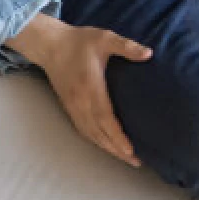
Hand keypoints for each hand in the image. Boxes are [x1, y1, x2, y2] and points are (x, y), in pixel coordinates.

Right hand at [8, 15, 151, 167]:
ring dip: (107, 148)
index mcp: (90, 85)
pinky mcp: (68, 106)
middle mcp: (80, 100)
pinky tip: (105, 145)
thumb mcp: (104, 38)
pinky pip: (82, 129)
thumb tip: (149, 53)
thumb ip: (126, 46)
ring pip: (90, 134)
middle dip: (117, 149)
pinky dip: (95, 141)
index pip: (105, 117)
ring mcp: (72, 105)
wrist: (49, 44)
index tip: (131, 150)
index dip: (117, 136)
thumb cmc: (79, 41)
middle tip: (136, 161)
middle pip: (98, 132)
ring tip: (125, 158)